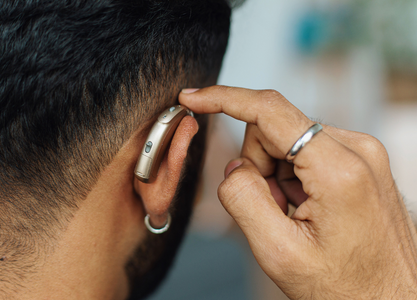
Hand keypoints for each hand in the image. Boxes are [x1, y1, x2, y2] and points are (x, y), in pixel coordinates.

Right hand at [180, 86, 416, 298]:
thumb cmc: (345, 287)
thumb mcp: (278, 252)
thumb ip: (243, 199)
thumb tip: (234, 166)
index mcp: (338, 168)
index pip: (269, 110)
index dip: (223, 99)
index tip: (192, 98)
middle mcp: (357, 148)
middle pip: (273, 130)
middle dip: (257, 167)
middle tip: (272, 210)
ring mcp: (361, 152)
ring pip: (285, 142)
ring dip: (275, 177)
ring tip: (291, 215)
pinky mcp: (357, 159)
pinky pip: (303, 152)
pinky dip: (291, 178)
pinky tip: (304, 210)